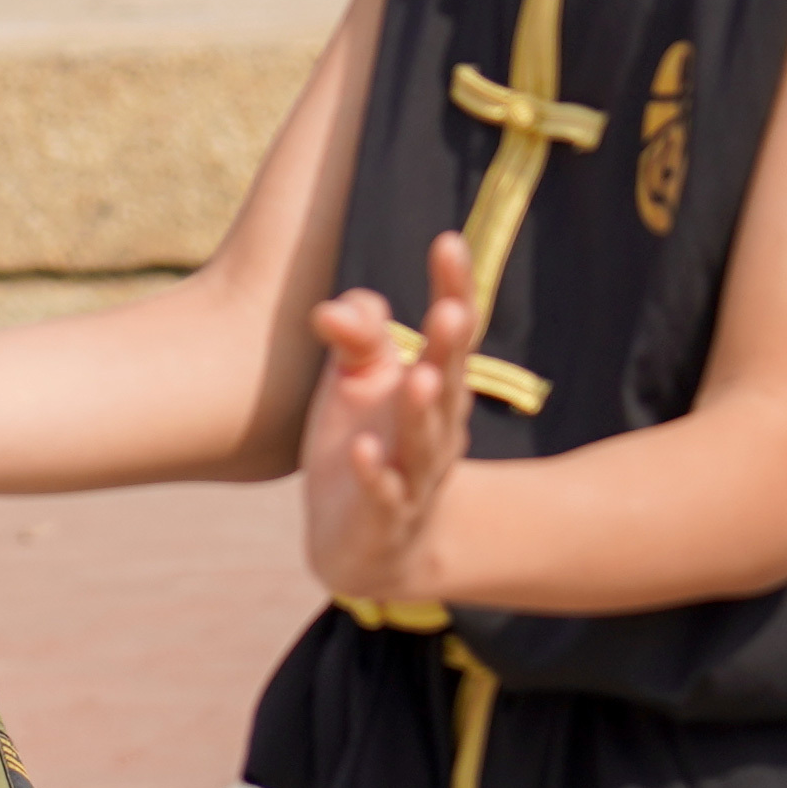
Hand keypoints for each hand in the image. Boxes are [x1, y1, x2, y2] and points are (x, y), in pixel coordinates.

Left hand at [297, 235, 481, 609]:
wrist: (367, 545)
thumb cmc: (367, 442)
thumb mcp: (359, 381)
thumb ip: (357, 335)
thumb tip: (334, 308)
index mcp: (433, 387)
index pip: (450, 334)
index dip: (453, 288)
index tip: (449, 242)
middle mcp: (433, 430)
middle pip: (448, 383)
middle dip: (449, 349)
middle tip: (451, 310)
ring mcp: (413, 478)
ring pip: (424, 443)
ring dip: (421, 413)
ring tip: (420, 378)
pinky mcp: (383, 518)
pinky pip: (384, 497)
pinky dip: (375, 476)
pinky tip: (362, 452)